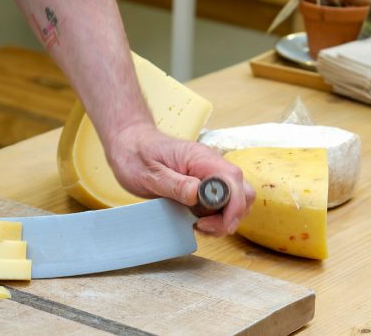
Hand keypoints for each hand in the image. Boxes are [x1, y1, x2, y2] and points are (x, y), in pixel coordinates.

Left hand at [106, 124, 255, 235]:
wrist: (129, 144)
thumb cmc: (136, 154)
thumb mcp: (149, 173)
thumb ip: (174, 184)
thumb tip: (197, 194)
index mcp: (200, 157)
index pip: (232, 180)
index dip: (233, 205)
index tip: (217, 223)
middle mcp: (210, 165)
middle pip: (242, 192)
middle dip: (231, 216)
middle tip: (204, 227)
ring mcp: (208, 176)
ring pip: (235, 201)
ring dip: (224, 219)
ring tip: (198, 225)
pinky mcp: (202, 187)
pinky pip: (220, 204)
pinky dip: (215, 218)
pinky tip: (196, 222)